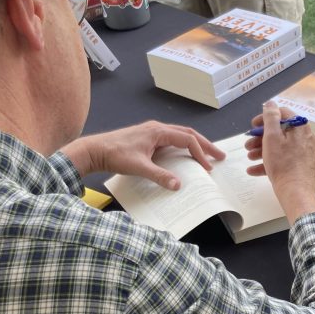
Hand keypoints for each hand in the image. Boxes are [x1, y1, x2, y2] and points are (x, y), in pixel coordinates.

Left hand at [62, 121, 225, 190]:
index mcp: (158, 131)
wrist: (94, 150)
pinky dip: (183, 146)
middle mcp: (157, 129)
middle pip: (188, 134)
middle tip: (220, 156)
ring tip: (207, 156)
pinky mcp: (147, 138)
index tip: (207, 167)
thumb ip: (160, 176)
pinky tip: (185, 156)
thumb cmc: (114, 155)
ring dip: (195, 145)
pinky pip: (171, 140)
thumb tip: (178, 185)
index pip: (187, 139)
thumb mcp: (139, 167)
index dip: (200, 153)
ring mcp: (152, 132)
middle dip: (205, 145)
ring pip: (180, 135)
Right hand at [245, 102, 314, 222]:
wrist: (296, 193)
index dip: (265, 118)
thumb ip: (270, 117)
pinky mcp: (302, 166)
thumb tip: (270, 104)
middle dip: (260, 138)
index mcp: (301, 128)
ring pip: (281, 147)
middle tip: (248, 144)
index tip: (253, 125)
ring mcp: (305, 153)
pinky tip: (254, 170)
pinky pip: (284, 160)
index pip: (283, 114)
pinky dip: (270, 162)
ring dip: (262, 150)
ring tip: (249, 157)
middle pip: (280, 132)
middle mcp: (306, 138)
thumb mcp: (272, 137)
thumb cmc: (284, 165)